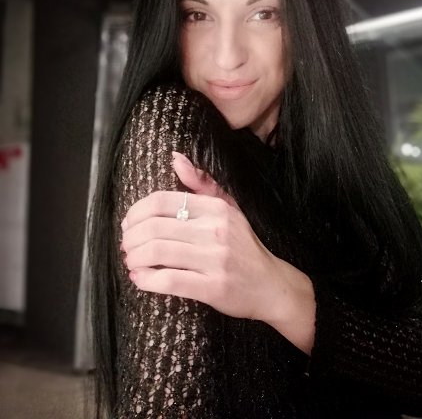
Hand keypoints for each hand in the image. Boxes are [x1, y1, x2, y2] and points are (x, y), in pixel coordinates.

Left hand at [120, 152, 279, 321]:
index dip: (136, 212)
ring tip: (131, 261)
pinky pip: (169, 281)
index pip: (162, 201)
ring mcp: (215, 259)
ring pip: (157, 252)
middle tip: (126, 245)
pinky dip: (146, 280)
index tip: (129, 224)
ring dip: (134, 257)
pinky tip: (140, 278)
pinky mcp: (213, 287)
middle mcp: (216, 230)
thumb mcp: (229, 209)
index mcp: (216, 208)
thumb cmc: (244, 246)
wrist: (271, 285)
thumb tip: (175, 159)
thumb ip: (201, 184)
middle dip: (130, 238)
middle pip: (154, 227)